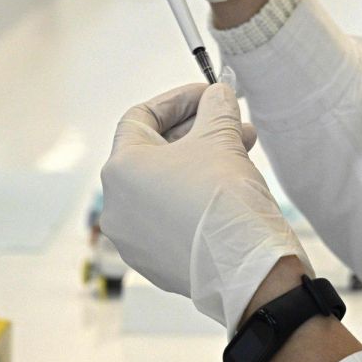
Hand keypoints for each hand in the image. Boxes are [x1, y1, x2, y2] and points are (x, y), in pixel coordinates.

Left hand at [100, 82, 310, 332]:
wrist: (245, 266)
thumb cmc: (224, 199)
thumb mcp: (221, 137)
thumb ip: (215, 106)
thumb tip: (217, 95)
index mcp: (121, 168)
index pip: (141, 117)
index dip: (178, 100)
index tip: (208, 95)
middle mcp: (116, 205)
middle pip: (153, 152)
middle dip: (195, 132)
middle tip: (230, 122)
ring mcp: (132, 237)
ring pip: (163, 186)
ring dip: (199, 162)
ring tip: (240, 151)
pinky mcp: (153, 261)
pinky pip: (169, 216)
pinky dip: (193, 196)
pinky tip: (227, 188)